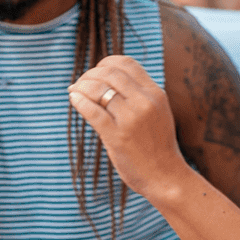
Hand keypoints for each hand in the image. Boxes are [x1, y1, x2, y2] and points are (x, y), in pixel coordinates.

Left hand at [68, 56, 188, 198]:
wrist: (166, 176)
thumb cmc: (157, 145)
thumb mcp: (156, 112)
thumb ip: (138, 95)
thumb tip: (106, 79)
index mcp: (155, 93)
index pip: (126, 63)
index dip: (106, 63)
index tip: (96, 72)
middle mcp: (144, 102)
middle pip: (109, 73)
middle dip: (89, 74)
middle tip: (80, 83)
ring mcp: (131, 119)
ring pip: (98, 89)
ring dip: (81, 86)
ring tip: (74, 91)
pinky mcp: (118, 137)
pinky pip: (93, 112)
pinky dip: (79, 102)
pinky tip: (73, 99)